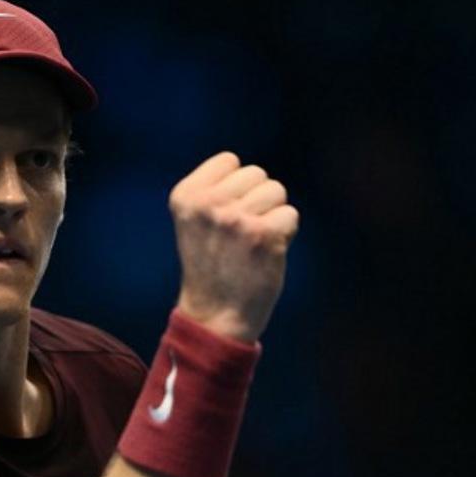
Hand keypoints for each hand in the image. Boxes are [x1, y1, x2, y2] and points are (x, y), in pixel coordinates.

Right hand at [168, 151, 297, 341]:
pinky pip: (290, 215)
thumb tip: (255, 173)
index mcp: (185, 196)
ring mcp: (235, 218)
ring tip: (253, 243)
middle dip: (257, 199)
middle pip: (256, 173)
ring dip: (272, 215)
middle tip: (241, 235)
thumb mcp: (198, 221)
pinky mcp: (263, 234)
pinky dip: (285, 234)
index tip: (223, 217)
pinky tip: (266, 253)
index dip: (235, 186)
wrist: (215, 316)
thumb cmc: (211, 266)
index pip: (229, 160)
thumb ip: (217, 191)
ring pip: (276, 191)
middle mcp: (208, 204)